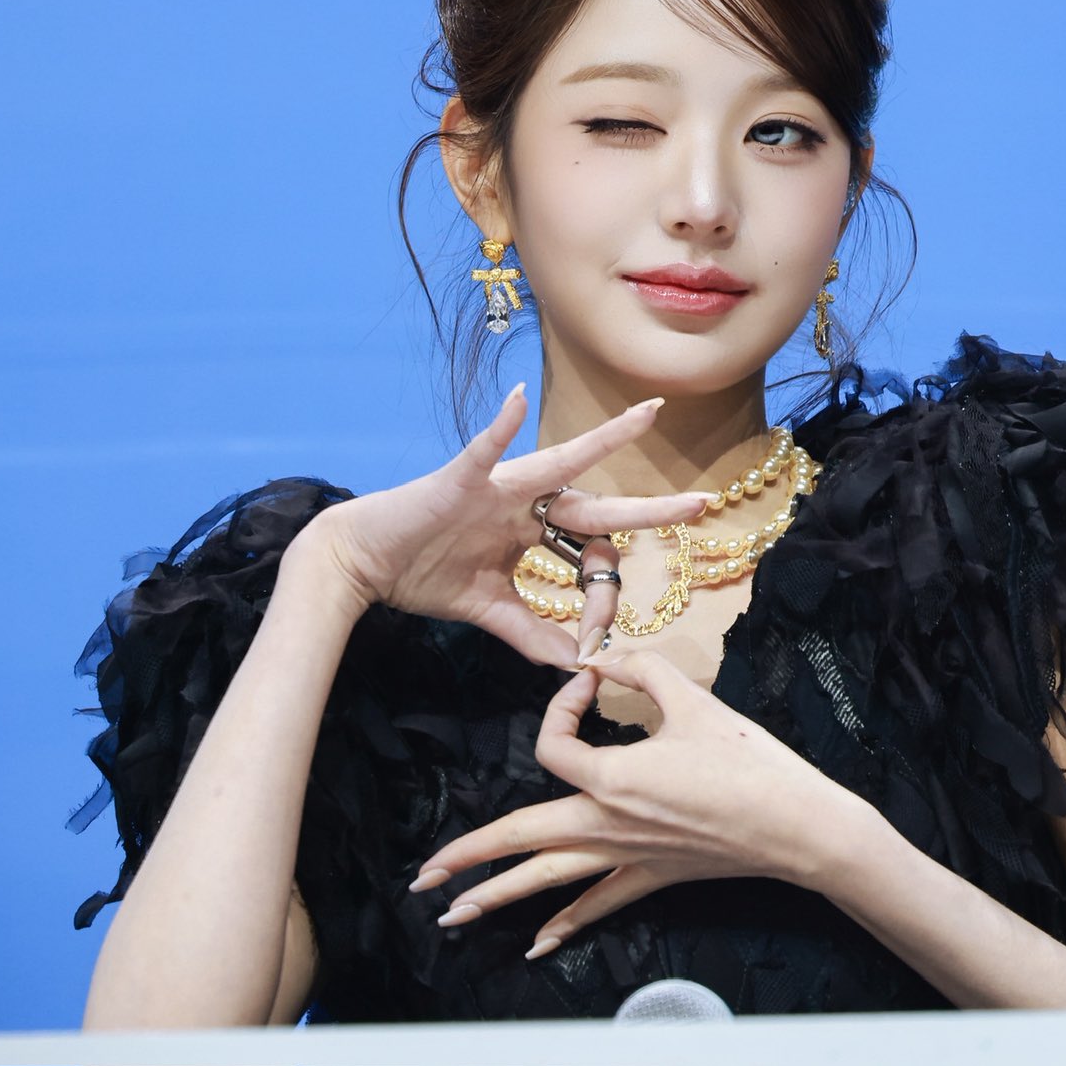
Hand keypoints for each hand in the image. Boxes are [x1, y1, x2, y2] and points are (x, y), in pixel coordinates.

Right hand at [290, 386, 714, 668]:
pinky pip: (484, 448)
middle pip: (598, 507)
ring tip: (646, 416)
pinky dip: (501, 424)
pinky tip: (520, 399)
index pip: (589, 557)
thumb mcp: (488, 610)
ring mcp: (496, 487)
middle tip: (704, 503)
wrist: (361, 560)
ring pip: (561, 463)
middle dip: (650, 509)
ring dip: (605, 440)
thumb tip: (575, 666)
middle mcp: (524, 503)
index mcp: (532, 532)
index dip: (601, 600)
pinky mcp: (460, 478)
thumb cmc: (420, 574)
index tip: (596, 642)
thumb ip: (532, 634)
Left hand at [407, 650, 872, 956]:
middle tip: (423, 876)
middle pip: (521, 836)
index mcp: (614, 775)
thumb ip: (643, 669)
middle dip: (467, 856)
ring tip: (450, 916)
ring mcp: (627, 857)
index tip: (585, 683)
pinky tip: (538, 944)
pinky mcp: (652, 876)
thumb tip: (605, 655)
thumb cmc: (749, 763)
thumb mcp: (695, 698)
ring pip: (547, 879)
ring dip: (495, 897)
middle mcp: (608, 824)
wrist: (798, 824)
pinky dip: (565, 925)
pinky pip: (597, 904)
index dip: (558, 706)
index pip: (553, 744)